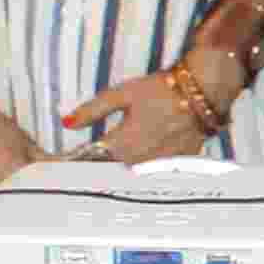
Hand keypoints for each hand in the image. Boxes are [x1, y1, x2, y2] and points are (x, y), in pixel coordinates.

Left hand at [61, 58, 227, 166]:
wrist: (203, 92)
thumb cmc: (163, 89)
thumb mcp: (123, 94)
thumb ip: (93, 110)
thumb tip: (67, 122)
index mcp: (123, 142)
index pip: (90, 160)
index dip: (74, 162)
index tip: (60, 163)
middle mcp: (139, 159)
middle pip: (109, 169)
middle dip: (97, 165)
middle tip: (86, 160)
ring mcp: (158, 164)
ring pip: (130, 173)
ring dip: (119, 168)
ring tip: (115, 159)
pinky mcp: (175, 164)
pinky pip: (152, 172)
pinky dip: (143, 168)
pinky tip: (142, 158)